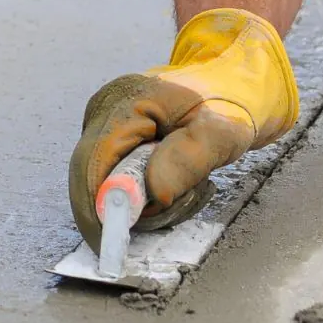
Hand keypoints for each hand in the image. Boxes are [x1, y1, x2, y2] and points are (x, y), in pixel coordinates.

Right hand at [67, 8, 299, 252]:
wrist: (232, 79)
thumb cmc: (229, 101)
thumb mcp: (221, 133)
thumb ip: (187, 161)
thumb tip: (153, 194)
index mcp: (125, 103)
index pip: (92, 165)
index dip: (97, 208)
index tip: (112, 242)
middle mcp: (104, 112)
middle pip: (90, 180)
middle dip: (126, 208)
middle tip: (174, 209)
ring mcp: (106, 126)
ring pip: (103, 185)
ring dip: (142, 203)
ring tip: (188, 188)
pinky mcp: (115, 140)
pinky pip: (117, 180)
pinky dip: (145, 194)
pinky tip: (175, 184)